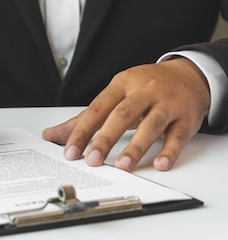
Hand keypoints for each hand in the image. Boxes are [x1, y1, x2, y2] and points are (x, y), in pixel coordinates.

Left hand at [42, 58, 209, 170]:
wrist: (189, 74)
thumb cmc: (145, 87)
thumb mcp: (115, 94)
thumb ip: (85, 118)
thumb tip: (51, 135)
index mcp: (121, 85)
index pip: (97, 109)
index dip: (82, 131)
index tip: (70, 151)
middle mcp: (144, 92)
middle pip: (122, 116)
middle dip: (105, 139)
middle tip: (92, 160)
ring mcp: (167, 104)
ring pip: (151, 126)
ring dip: (136, 147)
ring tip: (122, 166)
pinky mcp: (187, 118)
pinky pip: (178, 136)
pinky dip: (169, 151)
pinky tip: (160, 164)